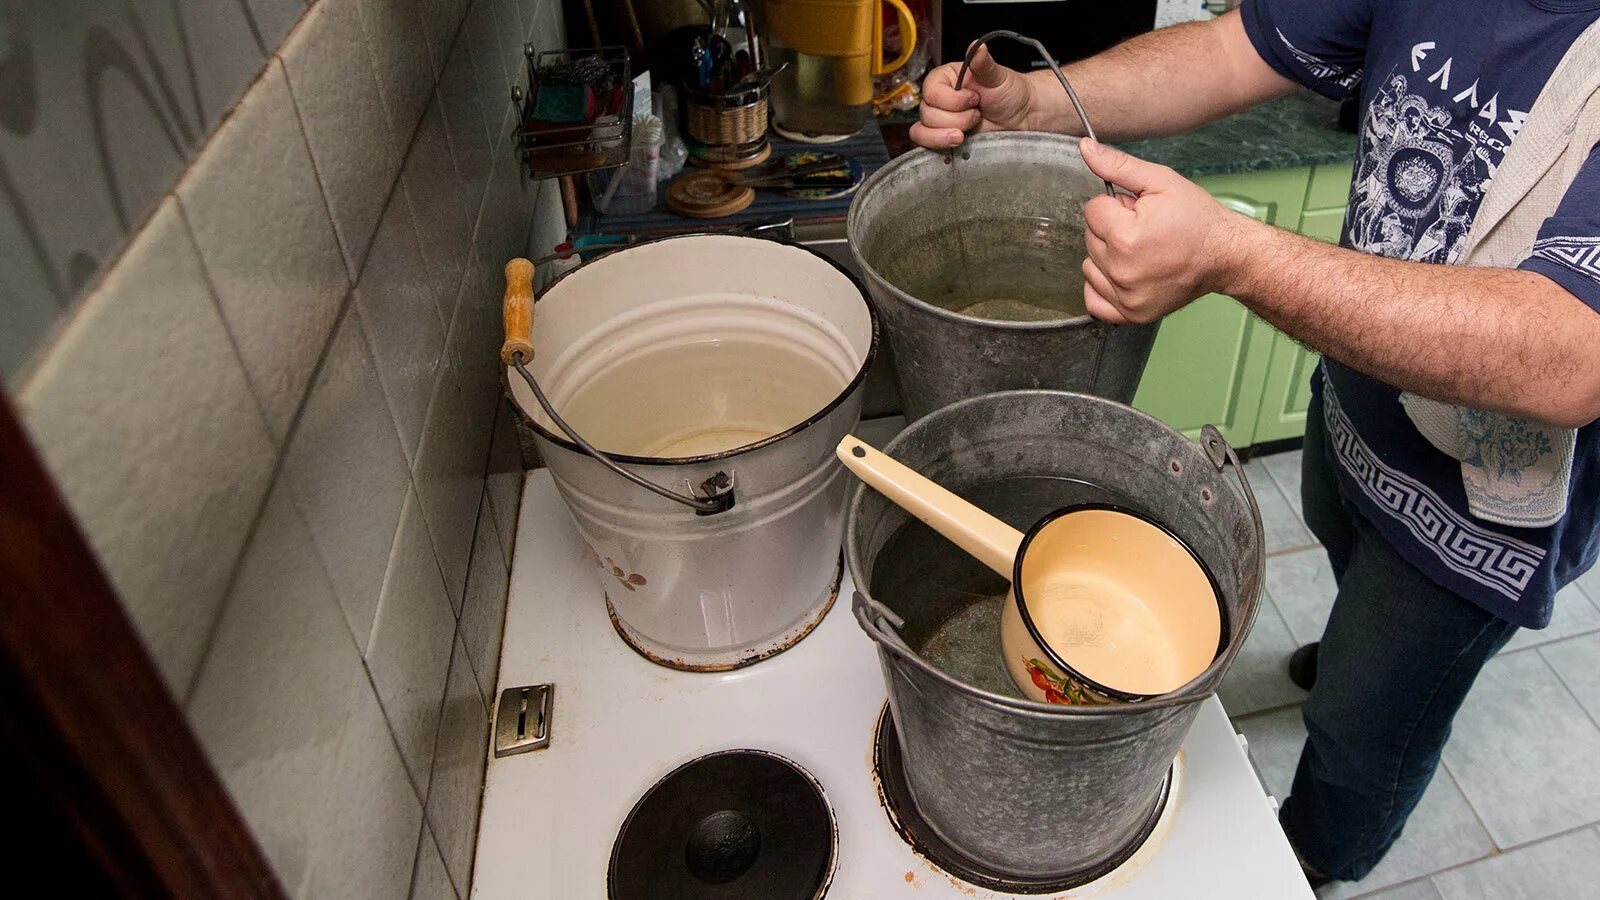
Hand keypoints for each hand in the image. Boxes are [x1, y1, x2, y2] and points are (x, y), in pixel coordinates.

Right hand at [910, 44, 1035, 148]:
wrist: (1021, 116)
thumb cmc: (1009, 92)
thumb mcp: (998, 76)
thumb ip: (984, 63)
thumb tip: (977, 46)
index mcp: (947, 78)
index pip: (931, 90)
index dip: (952, 99)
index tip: (974, 98)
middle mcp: (940, 98)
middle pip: (927, 113)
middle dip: (957, 118)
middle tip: (978, 113)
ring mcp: (940, 119)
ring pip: (924, 130)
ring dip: (950, 131)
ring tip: (972, 126)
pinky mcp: (942, 137)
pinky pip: (925, 143)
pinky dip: (939, 143)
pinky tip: (959, 140)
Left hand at [1078, 138, 1249, 324]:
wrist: (1225, 254)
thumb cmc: (1197, 218)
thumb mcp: (1160, 181)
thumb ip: (1117, 166)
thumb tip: (1084, 148)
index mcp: (1126, 236)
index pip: (1092, 210)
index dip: (1115, 205)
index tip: (1139, 210)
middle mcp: (1122, 270)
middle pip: (1089, 237)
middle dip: (1112, 228)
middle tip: (1145, 229)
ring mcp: (1126, 296)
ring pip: (1089, 265)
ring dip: (1107, 256)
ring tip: (1141, 251)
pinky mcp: (1131, 313)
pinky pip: (1094, 300)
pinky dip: (1103, 286)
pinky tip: (1126, 273)